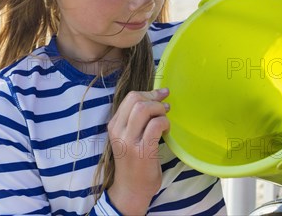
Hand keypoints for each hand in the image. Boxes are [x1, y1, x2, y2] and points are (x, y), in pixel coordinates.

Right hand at [106, 88, 169, 214]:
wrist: (130, 189)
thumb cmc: (132, 162)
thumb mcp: (127, 136)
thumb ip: (134, 120)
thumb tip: (155, 98)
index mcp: (114, 125)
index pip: (130, 97)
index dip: (149, 92)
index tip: (161, 94)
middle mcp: (119, 131)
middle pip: (136, 99)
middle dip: (155, 99)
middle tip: (165, 107)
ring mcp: (129, 141)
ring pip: (145, 109)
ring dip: (160, 110)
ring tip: (165, 120)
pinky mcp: (142, 151)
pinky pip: (155, 125)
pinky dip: (165, 123)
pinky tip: (167, 130)